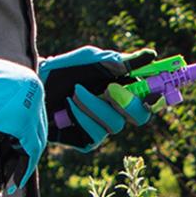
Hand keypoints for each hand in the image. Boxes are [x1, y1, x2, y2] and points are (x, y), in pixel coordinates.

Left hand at [39, 46, 156, 150]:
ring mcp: (104, 127)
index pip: (151, 98)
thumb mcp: (93, 59)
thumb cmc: (65, 69)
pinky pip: (96, 134)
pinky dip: (83, 116)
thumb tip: (151, 55)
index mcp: (125, 90)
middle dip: (128, 104)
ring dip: (95, 105)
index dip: (159, 96)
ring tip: (76, 90)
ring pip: (116, 125)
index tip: (155, 90)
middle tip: (110, 89)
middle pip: (140, 117)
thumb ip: (121, 60)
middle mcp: (118, 111)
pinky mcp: (88, 141)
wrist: (36, 84)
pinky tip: (69, 105)